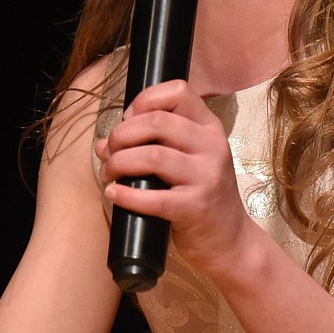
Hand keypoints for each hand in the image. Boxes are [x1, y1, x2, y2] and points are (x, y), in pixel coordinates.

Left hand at [96, 80, 250, 276]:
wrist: (230, 240)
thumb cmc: (202, 197)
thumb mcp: (187, 163)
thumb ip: (151, 145)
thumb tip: (103, 143)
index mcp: (209, 128)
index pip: (178, 92)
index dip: (144, 101)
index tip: (128, 121)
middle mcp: (212, 147)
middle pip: (158, 121)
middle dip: (122, 134)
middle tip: (110, 151)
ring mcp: (207, 176)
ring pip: (152, 155)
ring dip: (119, 163)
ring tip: (109, 173)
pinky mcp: (195, 207)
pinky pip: (154, 197)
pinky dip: (126, 195)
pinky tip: (114, 194)